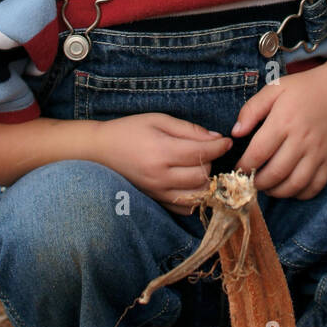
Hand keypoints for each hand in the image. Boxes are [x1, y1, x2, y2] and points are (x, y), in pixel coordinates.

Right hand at [97, 112, 231, 215]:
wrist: (100, 151)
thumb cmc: (130, 130)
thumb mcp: (159, 119)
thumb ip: (189, 130)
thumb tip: (216, 139)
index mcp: (161, 152)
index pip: (202, 153)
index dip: (219, 147)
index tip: (226, 141)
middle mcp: (161, 176)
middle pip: (203, 176)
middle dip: (211, 162)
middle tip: (206, 151)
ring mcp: (158, 192)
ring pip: (198, 195)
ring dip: (206, 181)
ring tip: (200, 167)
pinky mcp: (156, 201)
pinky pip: (185, 207)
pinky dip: (195, 196)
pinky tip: (191, 182)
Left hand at [232, 66, 326, 198]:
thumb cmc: (303, 89)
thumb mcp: (274, 89)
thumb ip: (251, 109)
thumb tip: (236, 133)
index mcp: (284, 121)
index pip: (258, 153)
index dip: (244, 166)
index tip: (238, 168)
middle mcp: (302, 139)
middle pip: (275, 173)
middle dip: (258, 182)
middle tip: (250, 180)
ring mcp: (318, 152)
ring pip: (295, 185)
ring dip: (277, 192)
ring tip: (267, 186)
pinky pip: (315, 186)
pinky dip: (300, 194)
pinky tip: (289, 187)